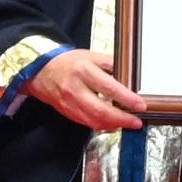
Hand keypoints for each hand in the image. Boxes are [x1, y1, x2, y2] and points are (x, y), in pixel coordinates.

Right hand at [28, 47, 154, 131]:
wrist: (42, 70)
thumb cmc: (69, 62)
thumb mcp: (92, 56)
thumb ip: (111, 66)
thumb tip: (130, 78)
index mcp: (84, 71)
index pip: (109, 87)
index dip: (126, 98)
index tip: (140, 105)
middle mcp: (76, 89)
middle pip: (101, 110)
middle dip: (122, 119)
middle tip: (136, 122)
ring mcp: (70, 104)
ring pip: (94, 121)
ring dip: (113, 125)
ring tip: (128, 124)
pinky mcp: (68, 113)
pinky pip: (87, 123)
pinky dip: (102, 126)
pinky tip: (112, 124)